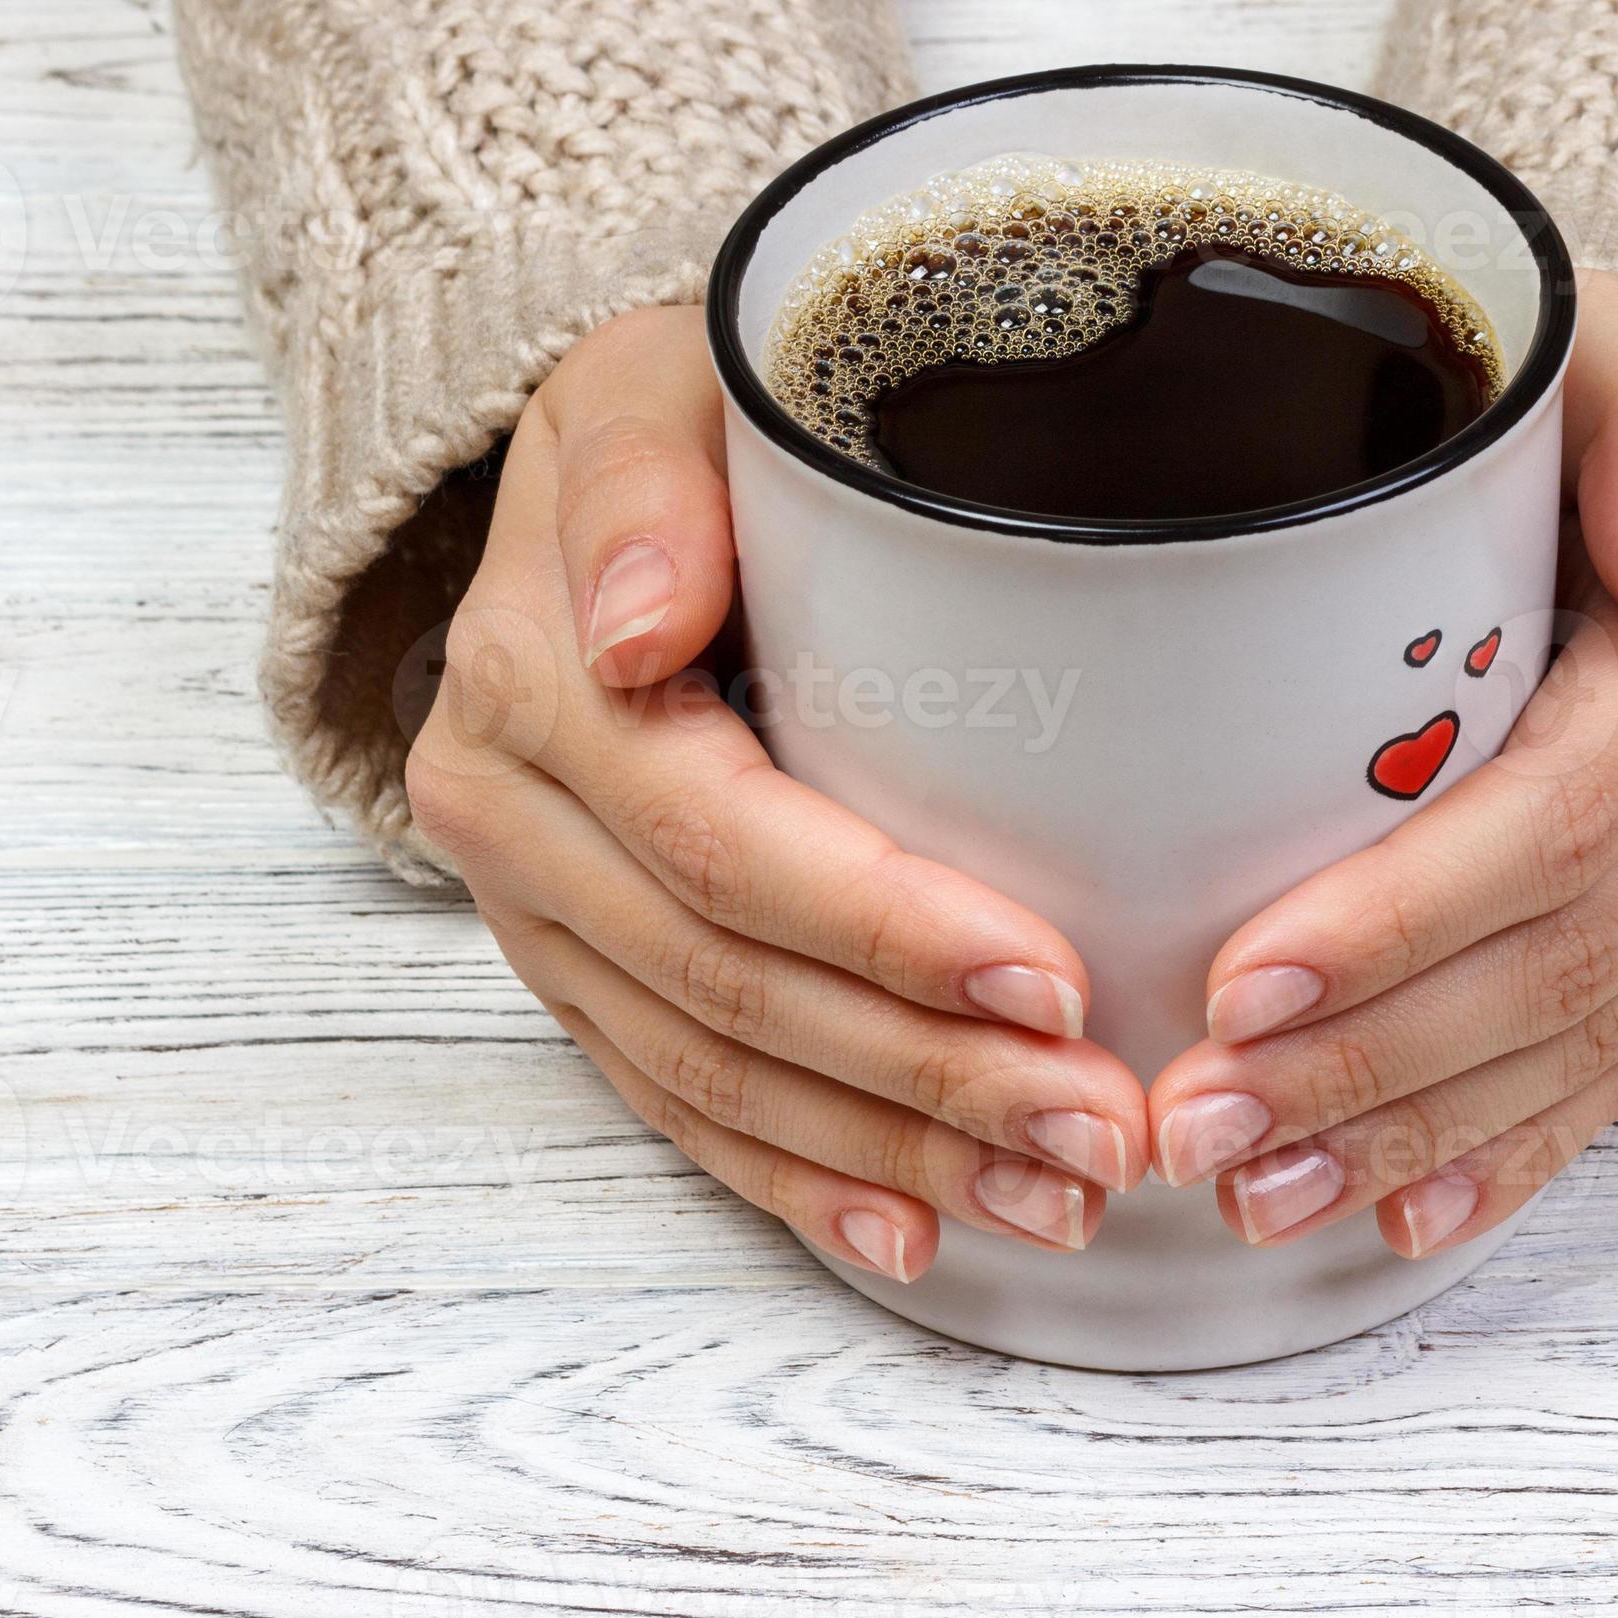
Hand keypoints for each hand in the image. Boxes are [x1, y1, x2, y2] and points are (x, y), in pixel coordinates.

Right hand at [404, 307, 1147, 1287]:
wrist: (607, 469)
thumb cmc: (683, 415)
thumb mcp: (662, 386)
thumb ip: (649, 484)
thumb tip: (634, 628)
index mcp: (538, 682)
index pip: (724, 843)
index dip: (886, 929)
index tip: (1053, 979)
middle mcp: (514, 815)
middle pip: (729, 989)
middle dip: (929, 1078)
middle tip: (1103, 1131)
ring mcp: (539, 911)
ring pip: (714, 1075)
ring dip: (894, 1152)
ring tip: (1061, 1200)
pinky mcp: (579, 968)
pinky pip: (679, 1105)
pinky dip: (802, 1177)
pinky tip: (917, 1230)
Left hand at [1146, 272, 1617, 1256]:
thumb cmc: (1571, 404)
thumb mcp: (1610, 355)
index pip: (1559, 822)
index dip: (1402, 920)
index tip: (1237, 983)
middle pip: (1563, 966)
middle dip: (1370, 1064)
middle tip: (1195, 1123)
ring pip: (1580, 1050)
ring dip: (1409, 1137)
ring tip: (1249, 1192)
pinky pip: (1613, 1081)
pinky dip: (1499, 1157)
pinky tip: (1392, 1218)